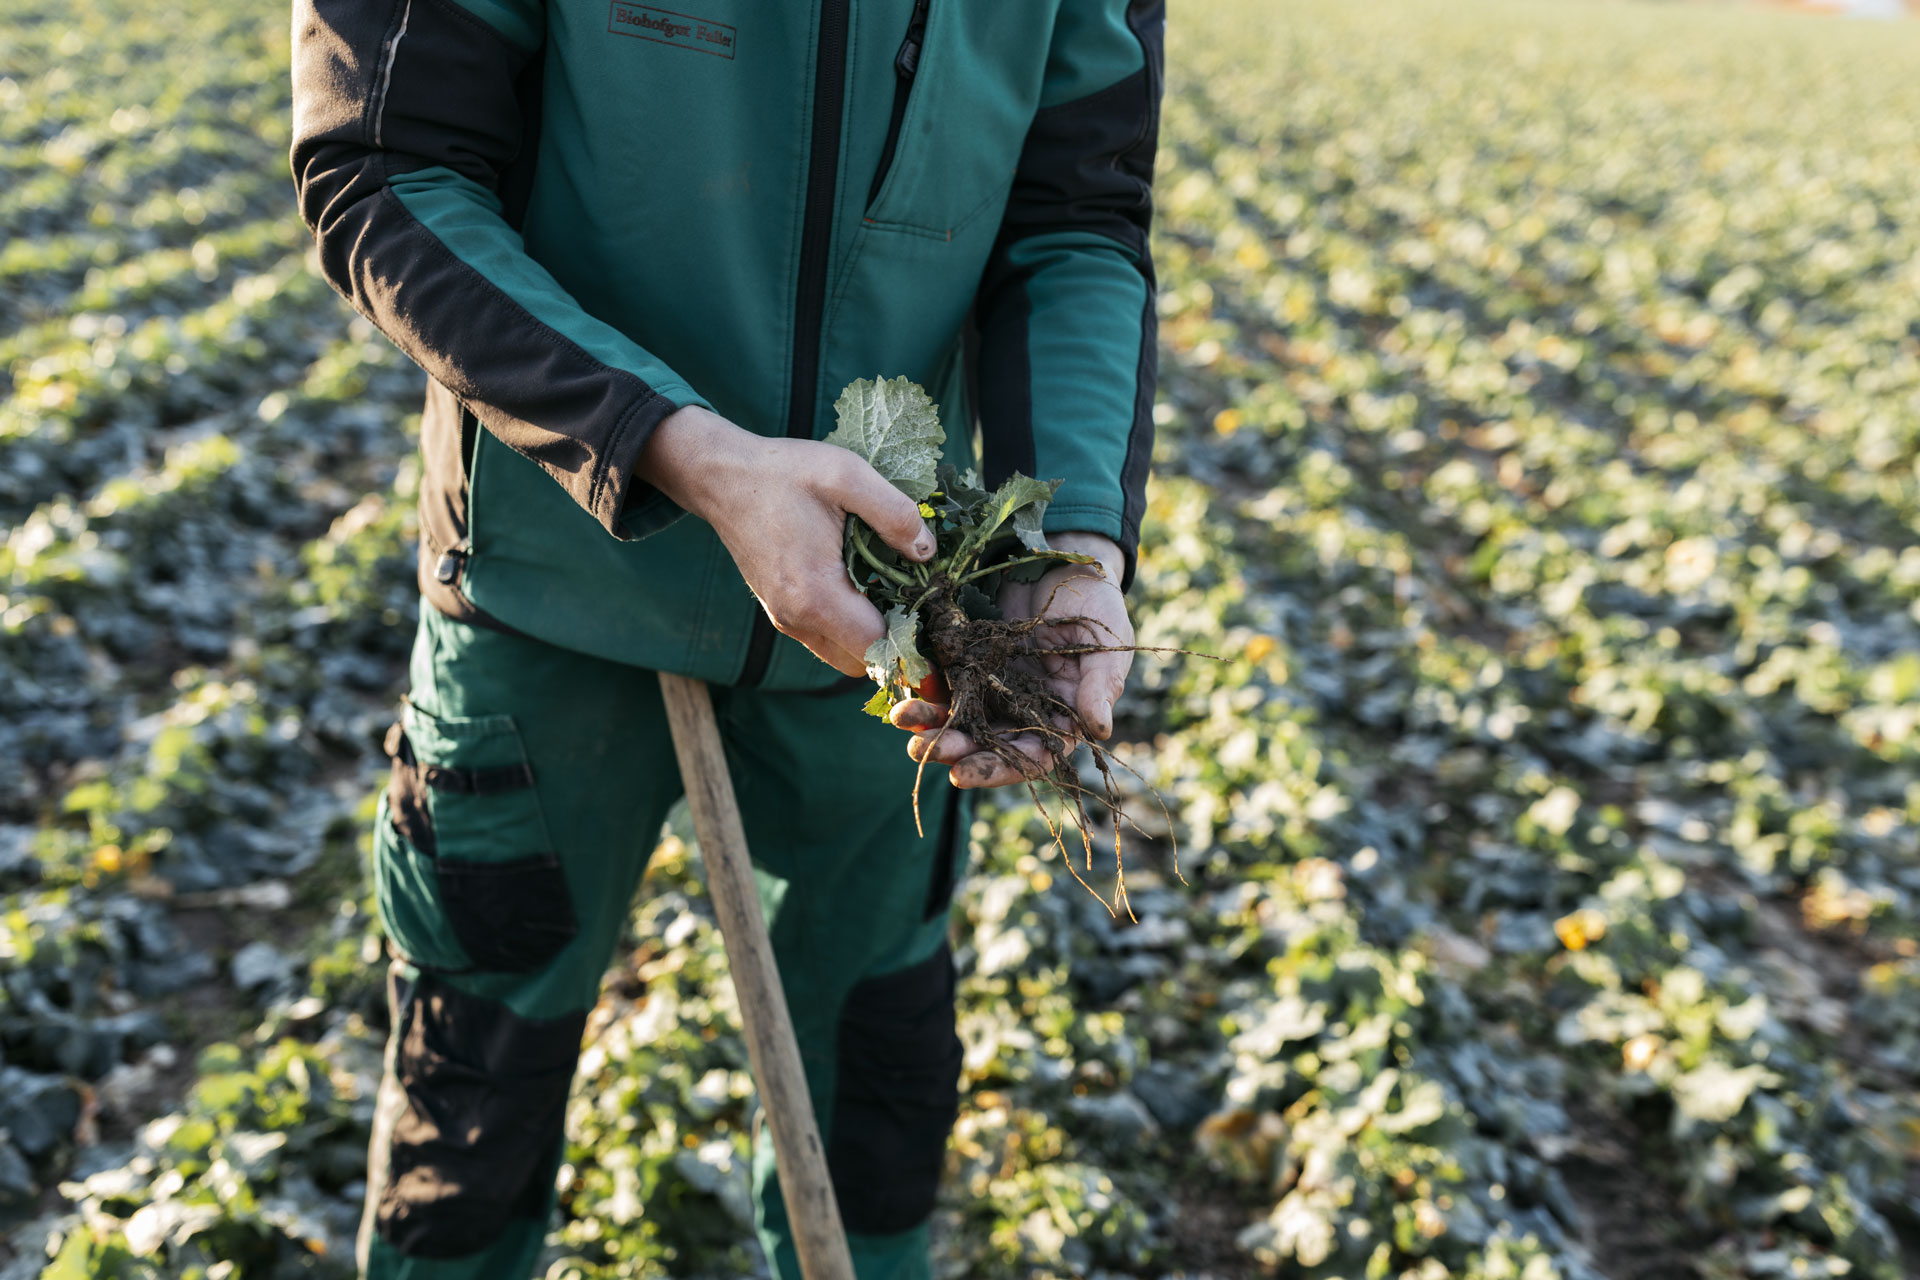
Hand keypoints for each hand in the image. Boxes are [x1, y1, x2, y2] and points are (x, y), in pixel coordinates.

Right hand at [635, 405, 933, 676]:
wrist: (723, 476)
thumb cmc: (784, 472)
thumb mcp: (847, 475)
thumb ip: (894, 513)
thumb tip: (927, 551)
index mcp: (815, 592)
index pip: (876, 647)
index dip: (911, 637)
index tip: (929, 606)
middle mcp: (796, 617)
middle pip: (861, 662)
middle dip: (893, 639)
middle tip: (912, 595)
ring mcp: (784, 618)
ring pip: (842, 655)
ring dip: (869, 634)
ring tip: (886, 587)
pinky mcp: (779, 609)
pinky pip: (824, 637)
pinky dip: (847, 624)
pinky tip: (860, 582)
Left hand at [892, 532, 1131, 788]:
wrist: (1067, 565)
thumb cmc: (1097, 608)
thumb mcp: (1106, 646)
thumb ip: (1099, 687)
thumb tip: (1100, 729)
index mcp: (1059, 720)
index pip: (1027, 758)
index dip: (996, 769)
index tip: (961, 774)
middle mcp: (1021, 711)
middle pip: (984, 742)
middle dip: (951, 748)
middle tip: (919, 749)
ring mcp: (992, 686)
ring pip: (958, 715)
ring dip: (930, 721)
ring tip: (903, 717)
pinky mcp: (970, 659)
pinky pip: (943, 679)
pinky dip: (923, 685)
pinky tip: (902, 685)